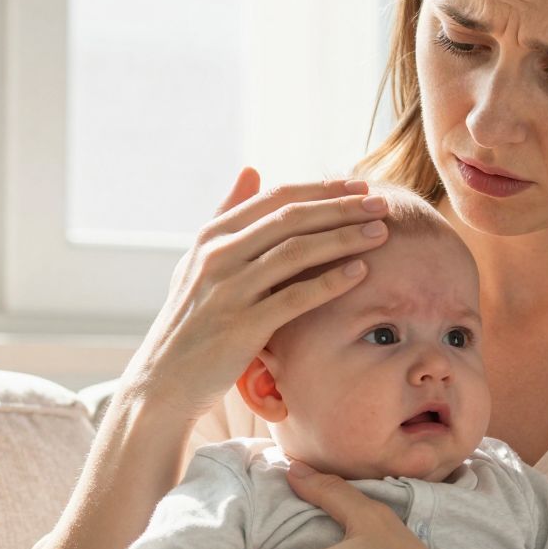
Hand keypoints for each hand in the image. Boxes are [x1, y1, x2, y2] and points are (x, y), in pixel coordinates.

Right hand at [125, 166, 391, 420]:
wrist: (165, 380)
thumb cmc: (193, 318)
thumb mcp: (200, 260)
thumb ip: (228, 215)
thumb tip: (252, 168)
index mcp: (212, 235)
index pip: (276, 198)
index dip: (322, 189)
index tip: (360, 185)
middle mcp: (218, 256)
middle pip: (291, 219)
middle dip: (341, 207)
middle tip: (382, 203)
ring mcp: (228, 290)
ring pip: (296, 252)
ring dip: (344, 238)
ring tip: (380, 231)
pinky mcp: (241, 326)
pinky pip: (294, 297)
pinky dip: (330, 282)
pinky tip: (361, 272)